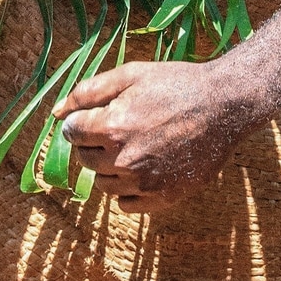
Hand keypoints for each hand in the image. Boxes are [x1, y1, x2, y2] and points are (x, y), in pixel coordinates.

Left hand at [57, 59, 255, 210]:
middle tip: (119, 129)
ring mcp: (144, 182)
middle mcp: (123, 160)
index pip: (72, 133)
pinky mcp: (163, 197)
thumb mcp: (131, 75)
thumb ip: (88, 92)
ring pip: (103, 184)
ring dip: (109, 168)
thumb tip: (57, 112)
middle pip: (85, 159)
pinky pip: (126, 205)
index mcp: (112, 127)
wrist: (224, 106)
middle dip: (94, 144)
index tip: (98, 116)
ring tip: (134, 147)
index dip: (82, 122)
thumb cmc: (176, 85)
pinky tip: (143, 169)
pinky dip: (128, 190)